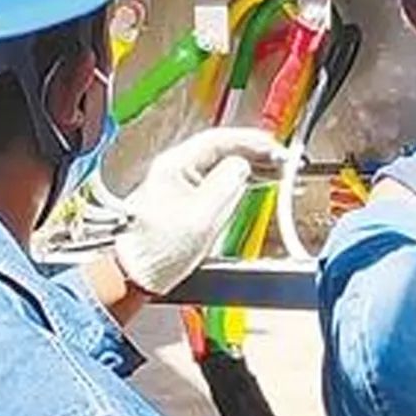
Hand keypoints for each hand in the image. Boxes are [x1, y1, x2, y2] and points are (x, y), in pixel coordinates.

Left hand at [114, 127, 285, 296]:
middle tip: (283, 160)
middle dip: (255, 153)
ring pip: (221, 166)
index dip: (252, 141)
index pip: (219, 140)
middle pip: (221, 150)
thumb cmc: (156, 251)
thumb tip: (244, 166)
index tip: (276, 148)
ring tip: (277, 172)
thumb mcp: (201, 217)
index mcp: (175, 165)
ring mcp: (177, 186)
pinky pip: (217, 183)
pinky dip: (239, 182)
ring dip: (250, 167)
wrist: (132, 275)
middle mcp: (174, 170)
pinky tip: (255, 186)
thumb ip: (226, 185)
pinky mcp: (183, 203)